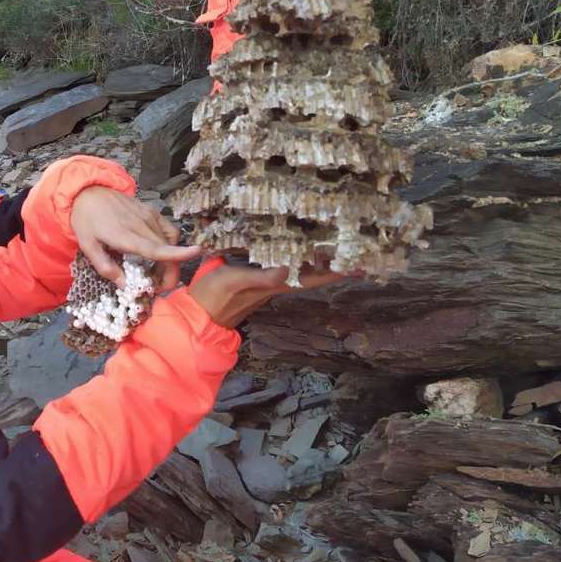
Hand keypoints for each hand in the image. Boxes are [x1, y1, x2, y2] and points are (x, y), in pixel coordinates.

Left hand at [71, 186, 199, 289]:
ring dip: (168, 260)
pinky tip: (161, 250)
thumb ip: (105, 267)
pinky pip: (169, 230)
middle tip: (159, 288)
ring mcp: (148, 216)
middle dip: (169, 273)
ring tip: (157, 272)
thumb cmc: (86, 220)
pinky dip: (170, 243)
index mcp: (125, 235)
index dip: (176, 254)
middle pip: (166, 250)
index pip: (155, 248)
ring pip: (169, 242)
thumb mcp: (88, 246)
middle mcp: (141, 225)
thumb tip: (125, 285)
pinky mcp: (151, 211)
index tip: (196, 253)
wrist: (88, 192)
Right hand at [189, 258, 345, 328]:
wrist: (198, 313)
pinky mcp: (260, 278)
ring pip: (303, 271)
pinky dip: (300, 259)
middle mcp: (278, 283)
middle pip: (314, 275)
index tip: (361, 265)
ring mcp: (270, 282)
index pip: (314, 278)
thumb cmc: (213, 296)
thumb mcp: (232, 281)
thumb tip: (288, 269)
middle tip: (360, 253)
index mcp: (276, 283)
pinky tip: (302, 251)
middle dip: (336, 265)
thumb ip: (260, 277)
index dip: (337, 272)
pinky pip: (288, 267)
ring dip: (322, 262)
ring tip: (340, 249)